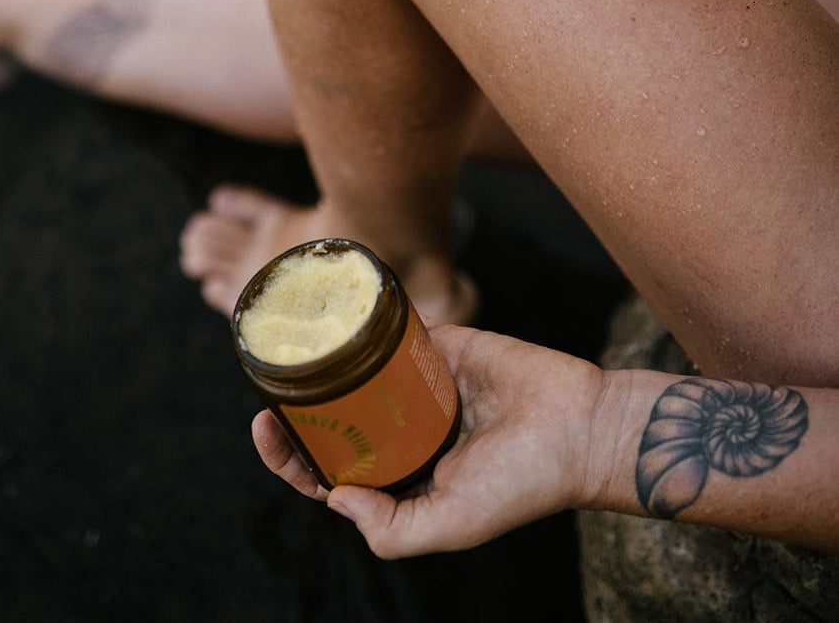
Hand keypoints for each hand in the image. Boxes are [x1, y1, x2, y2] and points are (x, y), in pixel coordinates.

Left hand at [251, 326, 605, 557]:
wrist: (580, 425)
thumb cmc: (523, 483)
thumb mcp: (454, 524)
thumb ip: (392, 530)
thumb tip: (333, 498)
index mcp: (401, 478)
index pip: (329, 473)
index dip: (291, 458)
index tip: (266, 430)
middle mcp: (402, 432)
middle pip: (333, 421)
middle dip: (294, 411)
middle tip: (268, 391)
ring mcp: (417, 387)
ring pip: (354, 375)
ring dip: (320, 366)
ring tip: (290, 353)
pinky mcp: (437, 347)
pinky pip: (390, 332)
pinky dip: (362, 324)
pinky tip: (333, 317)